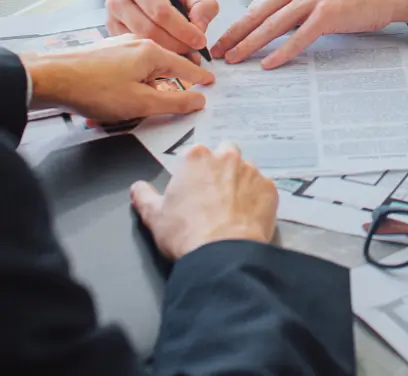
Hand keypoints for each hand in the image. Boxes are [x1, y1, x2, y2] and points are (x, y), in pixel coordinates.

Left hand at [22, 38, 214, 122]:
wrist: (51, 78)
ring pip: (144, 68)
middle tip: (174, 101)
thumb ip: (174, 102)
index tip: (211, 82)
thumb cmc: (96, 90)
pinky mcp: (103, 53)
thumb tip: (199, 100)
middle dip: (169, 84)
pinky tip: (117, 97)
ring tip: (136, 106)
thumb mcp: (141, 102)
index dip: (199, 77)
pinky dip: (130, 83)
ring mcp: (119, 46)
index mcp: (152, 52)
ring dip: (145, 86)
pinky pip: (127, 68)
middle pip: (164, 66)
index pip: (186, 65)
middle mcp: (138, 43)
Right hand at [106, 0, 219, 57]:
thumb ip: (202, 4)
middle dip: (176, 44)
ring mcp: (111, 18)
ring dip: (166, 53)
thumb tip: (199, 27)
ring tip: (185, 55)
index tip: (200, 41)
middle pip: (149, 30)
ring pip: (140, 43)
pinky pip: (133, 50)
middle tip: (194, 51)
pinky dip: (153, 57)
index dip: (182, 29)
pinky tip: (169, 57)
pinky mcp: (112, 34)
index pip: (161, 10)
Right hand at [130, 140, 277, 259]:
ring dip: (241, 183)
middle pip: (226, 153)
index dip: (195, 171)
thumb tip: (137, 187)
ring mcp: (252, 171)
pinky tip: (247, 217)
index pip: (197, 154)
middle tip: (214, 195)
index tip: (193, 187)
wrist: (221, 254)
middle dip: (222, 168)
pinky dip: (257, 199)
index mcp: (197, 158)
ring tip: (232, 209)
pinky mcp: (270, 189)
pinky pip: (263, 189)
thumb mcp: (155, 217)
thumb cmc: (185, 233)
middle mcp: (227, 157)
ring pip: (247, 170)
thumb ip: (145, 197)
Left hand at [213, 0, 407, 68]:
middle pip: (258, 13)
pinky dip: (282, 52)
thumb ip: (295, 0)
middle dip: (235, 34)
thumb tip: (273, 23)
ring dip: (249, 44)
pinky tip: (268, 63)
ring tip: (234, 59)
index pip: (258, 2)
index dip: (239, 22)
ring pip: (272, 25)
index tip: (225, 38)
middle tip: (217, 51)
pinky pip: (298, 38)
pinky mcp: (327, 14)